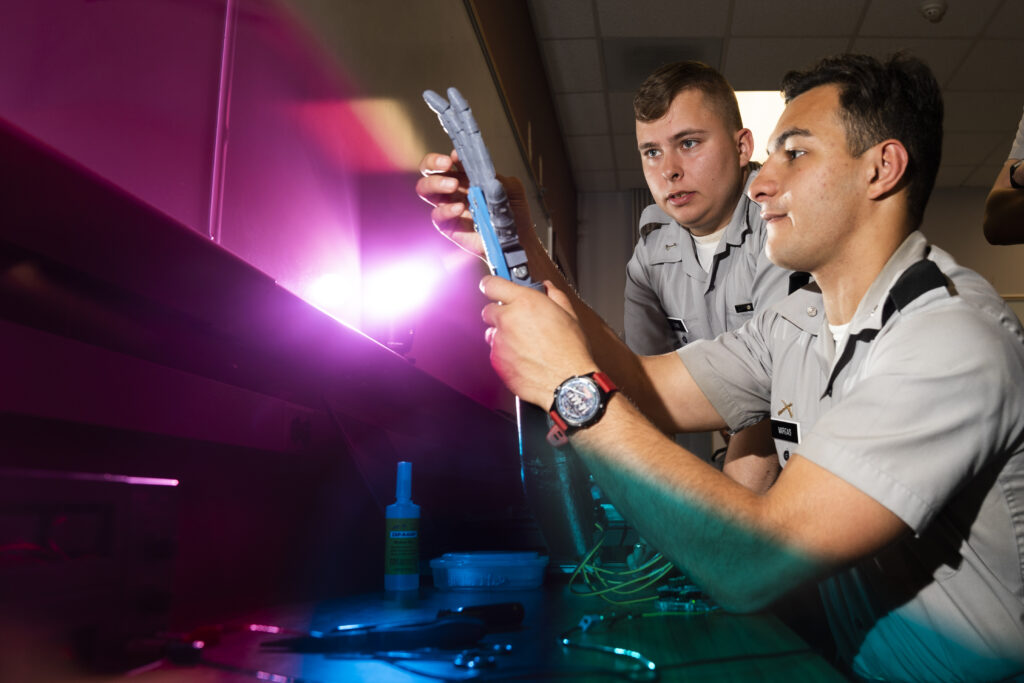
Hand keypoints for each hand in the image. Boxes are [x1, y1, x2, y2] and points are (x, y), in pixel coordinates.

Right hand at [416, 151, 534, 259]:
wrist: (517, 239)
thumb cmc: (513, 212)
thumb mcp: (512, 188)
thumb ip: (497, 177)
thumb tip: (482, 170)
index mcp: (466, 177)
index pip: (448, 161)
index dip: (448, 156)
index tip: (456, 156)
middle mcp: (453, 190)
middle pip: (428, 171)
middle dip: (432, 163)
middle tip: (447, 164)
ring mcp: (448, 207)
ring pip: (425, 190)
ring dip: (435, 183)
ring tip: (453, 185)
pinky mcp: (448, 226)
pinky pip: (437, 216)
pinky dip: (446, 210)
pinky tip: (459, 208)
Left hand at [480, 276, 597, 407]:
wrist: (566, 382)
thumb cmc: (570, 351)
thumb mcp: (569, 315)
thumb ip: (555, 295)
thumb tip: (547, 288)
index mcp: (525, 303)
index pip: (491, 284)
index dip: (491, 285)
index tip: (492, 287)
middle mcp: (508, 319)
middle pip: (489, 310)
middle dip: (500, 314)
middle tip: (517, 321)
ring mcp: (500, 341)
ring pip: (492, 333)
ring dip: (503, 335)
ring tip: (524, 343)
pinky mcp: (497, 361)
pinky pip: (495, 352)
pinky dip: (505, 354)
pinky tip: (524, 357)